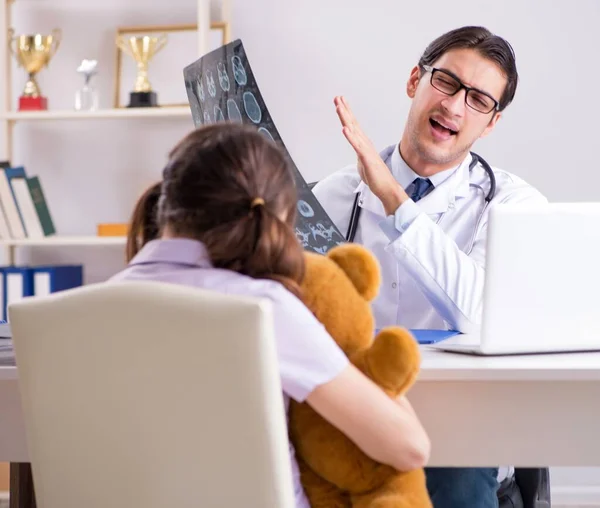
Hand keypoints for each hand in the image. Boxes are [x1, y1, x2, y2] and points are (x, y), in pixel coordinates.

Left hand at [334, 96, 408, 214]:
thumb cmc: (376, 177)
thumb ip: (360, 155)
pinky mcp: (367, 159)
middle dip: (345, 110)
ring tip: (339, 107)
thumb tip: (359, 153)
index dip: (347, 114)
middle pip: (353, 124)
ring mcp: (366, 150)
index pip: (353, 126)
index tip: (341, 103)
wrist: (387, 188)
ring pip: (354, 131)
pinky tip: (345, 129)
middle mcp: (365, 144)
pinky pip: (357, 146)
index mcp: (363, 145)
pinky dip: (351, 137)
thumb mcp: (364, 163)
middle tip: (338, 98)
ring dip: (346, 118)